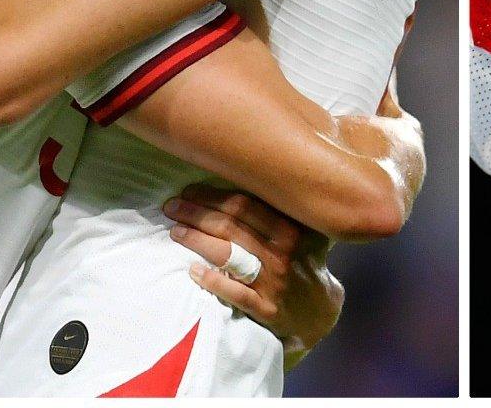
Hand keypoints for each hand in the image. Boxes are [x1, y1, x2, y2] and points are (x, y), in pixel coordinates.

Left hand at [165, 183, 339, 354]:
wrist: (318, 309)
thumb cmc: (302, 262)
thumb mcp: (303, 231)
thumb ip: (278, 211)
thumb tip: (240, 182)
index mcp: (291, 228)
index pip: (245, 206)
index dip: (212, 196)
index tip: (189, 190)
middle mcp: (283, 252)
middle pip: (231, 227)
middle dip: (196, 214)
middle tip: (172, 207)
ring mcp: (274, 281)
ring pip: (228, 255)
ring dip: (197, 241)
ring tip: (175, 231)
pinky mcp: (266, 308)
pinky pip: (234, 293)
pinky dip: (212, 281)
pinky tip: (192, 271)